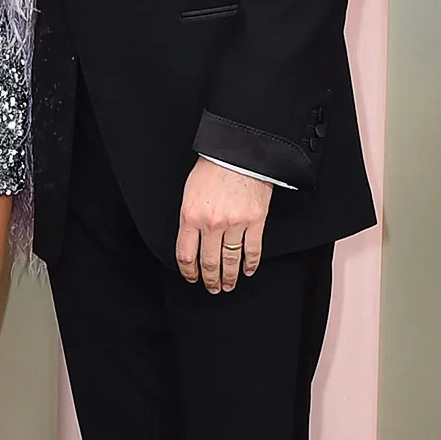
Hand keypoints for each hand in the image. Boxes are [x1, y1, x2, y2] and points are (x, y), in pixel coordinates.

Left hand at [176, 159, 272, 294]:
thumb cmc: (213, 166)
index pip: (185, 254)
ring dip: (229, 277)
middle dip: (209, 279)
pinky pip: (253, 250)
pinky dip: (251, 264)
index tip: (192, 277)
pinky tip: (248, 270)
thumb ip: (189, 217)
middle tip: (212, 288)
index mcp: (190, 216)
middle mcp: (211, 223)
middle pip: (208, 262)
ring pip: (230, 260)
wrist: (239, 151)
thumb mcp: (190, 192)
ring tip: (228, 285)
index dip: (188, 271)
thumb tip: (191, 240)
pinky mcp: (255, 221)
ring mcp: (235, 224)